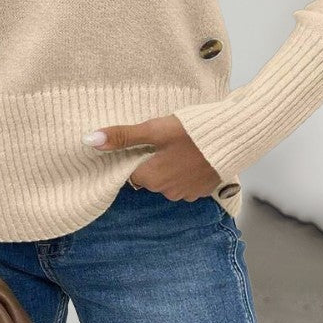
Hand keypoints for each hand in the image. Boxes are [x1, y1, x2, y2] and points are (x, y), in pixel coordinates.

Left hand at [82, 114, 220, 200]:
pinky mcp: (203, 191)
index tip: (146, 142)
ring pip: (168, 181)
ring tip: (182, 146)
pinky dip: (187, 171)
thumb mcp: (153, 129)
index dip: (136, 155)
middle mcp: (166, 191)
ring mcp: (186, 193)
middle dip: (153, 161)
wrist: (233, 137)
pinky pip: (186, 183)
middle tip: (166, 140)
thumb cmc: (191, 131)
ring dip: (171, 167)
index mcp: (150, 178)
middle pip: (149, 177)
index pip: (131, 171)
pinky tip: (195, 155)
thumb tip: (90, 141)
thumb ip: (122, 137)